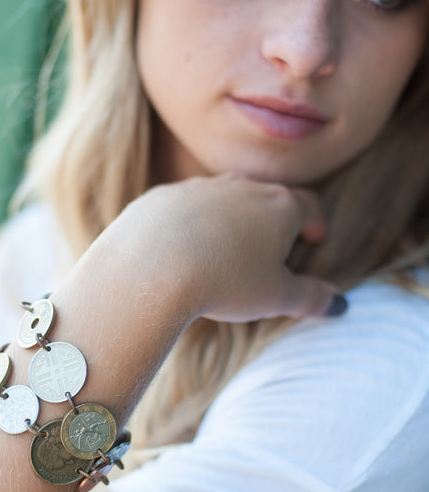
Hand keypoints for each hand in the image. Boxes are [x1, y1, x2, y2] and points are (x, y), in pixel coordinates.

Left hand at [115, 175, 339, 323]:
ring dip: (230, 219)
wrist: (152, 266)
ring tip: (226, 249)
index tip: (314, 237)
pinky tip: (182, 248)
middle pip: (266, 196)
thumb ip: (311, 298)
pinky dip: (190, 223)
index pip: (308, 205)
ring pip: (224, 197)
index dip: (315, 222)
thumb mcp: (276, 297)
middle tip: (273, 246)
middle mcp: (242, 186)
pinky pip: (184, 206)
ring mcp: (200, 187)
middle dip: (273, 219)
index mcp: (279, 206)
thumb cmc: (224, 281)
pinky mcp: (162, 196)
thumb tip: (339, 304)